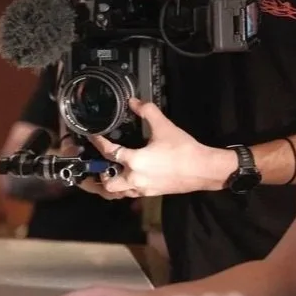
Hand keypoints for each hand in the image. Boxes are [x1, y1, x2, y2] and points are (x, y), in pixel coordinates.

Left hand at [80, 98, 236, 198]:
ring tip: (104, 176)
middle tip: (92, 167)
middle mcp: (134, 178)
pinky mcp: (151, 193)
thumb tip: (134, 101)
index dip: (98, 142)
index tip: (92, 137)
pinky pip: (130, 194)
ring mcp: (143, 189)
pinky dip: (123, 189)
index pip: (110, 152)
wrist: (203, 169)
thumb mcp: (164, 126)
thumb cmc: (182, 149)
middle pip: (107, 184)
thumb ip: (147, 111)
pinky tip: (125, 179)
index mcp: (135, 162)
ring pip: (117, 193)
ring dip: (108, 186)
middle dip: (97, 177)